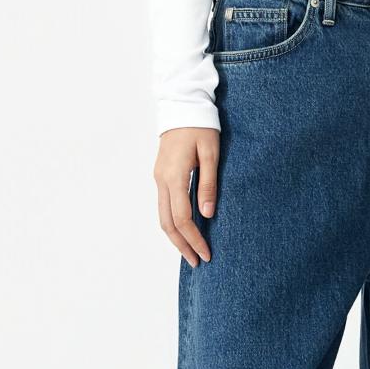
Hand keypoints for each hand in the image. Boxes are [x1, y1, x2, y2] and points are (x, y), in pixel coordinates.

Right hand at [155, 127, 218, 264]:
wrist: (182, 106)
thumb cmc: (201, 127)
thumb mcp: (211, 154)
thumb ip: (208, 184)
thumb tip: (207, 214)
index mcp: (174, 176)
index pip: (182, 218)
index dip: (194, 239)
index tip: (206, 254)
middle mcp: (161, 180)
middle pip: (167, 223)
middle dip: (182, 245)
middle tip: (197, 262)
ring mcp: (159, 178)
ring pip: (162, 217)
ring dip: (175, 237)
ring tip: (190, 252)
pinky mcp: (161, 175)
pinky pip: (164, 206)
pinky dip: (172, 223)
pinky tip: (184, 230)